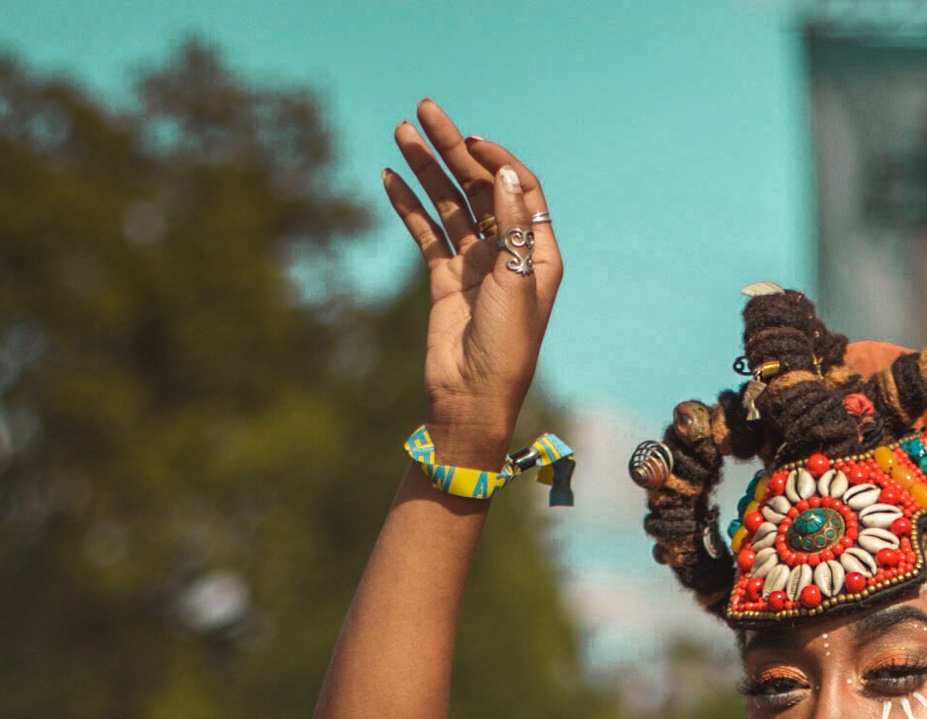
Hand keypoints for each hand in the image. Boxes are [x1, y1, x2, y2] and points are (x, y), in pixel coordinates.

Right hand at [382, 102, 562, 460]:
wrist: (471, 399)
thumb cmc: (504, 348)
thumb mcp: (515, 283)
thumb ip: (508, 228)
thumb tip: (503, 173)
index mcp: (536, 255)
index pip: (520, 190)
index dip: (497, 161)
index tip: (470, 142)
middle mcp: (506, 253)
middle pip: (479, 188)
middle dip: (452, 150)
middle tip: (424, 111)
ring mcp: (473, 264)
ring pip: (449, 205)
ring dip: (426, 169)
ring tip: (401, 133)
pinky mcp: (444, 279)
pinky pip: (425, 233)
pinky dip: (409, 206)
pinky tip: (389, 178)